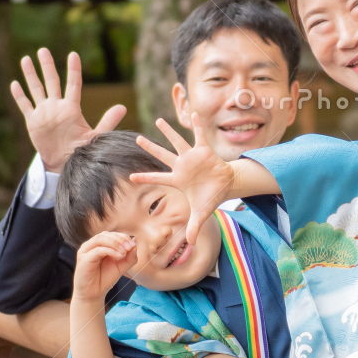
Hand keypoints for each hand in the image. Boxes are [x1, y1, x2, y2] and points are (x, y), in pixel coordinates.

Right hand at [10, 49, 126, 171]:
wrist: (65, 163)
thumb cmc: (82, 150)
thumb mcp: (96, 135)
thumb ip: (108, 121)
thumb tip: (123, 107)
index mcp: (72, 108)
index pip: (73, 84)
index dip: (73, 70)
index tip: (73, 54)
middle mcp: (57, 106)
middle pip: (51, 81)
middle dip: (47, 66)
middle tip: (43, 50)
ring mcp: (44, 112)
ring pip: (36, 89)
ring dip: (30, 75)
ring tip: (25, 59)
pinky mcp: (33, 121)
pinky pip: (25, 105)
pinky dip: (19, 95)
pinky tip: (15, 83)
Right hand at [73, 231, 135, 303]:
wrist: (93, 294)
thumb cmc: (105, 279)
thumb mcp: (121, 267)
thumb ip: (129, 257)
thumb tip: (135, 245)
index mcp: (99, 245)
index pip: (111, 234)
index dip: (123, 237)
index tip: (133, 245)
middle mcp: (90, 246)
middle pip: (106, 234)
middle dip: (120, 239)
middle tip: (130, 246)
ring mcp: (85, 251)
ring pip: (100, 239)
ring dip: (115, 243)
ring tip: (125, 250)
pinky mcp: (83, 259)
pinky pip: (97, 250)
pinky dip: (110, 251)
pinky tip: (119, 256)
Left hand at [130, 114, 234, 243]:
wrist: (227, 184)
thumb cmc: (211, 196)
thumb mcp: (202, 212)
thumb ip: (195, 226)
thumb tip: (192, 244)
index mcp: (178, 179)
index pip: (158, 177)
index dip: (145, 176)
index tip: (130, 176)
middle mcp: (182, 165)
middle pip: (162, 155)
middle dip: (149, 148)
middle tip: (136, 139)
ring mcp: (192, 156)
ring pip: (177, 141)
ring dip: (168, 131)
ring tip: (158, 120)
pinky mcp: (205, 150)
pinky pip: (199, 136)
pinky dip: (197, 125)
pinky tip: (193, 114)